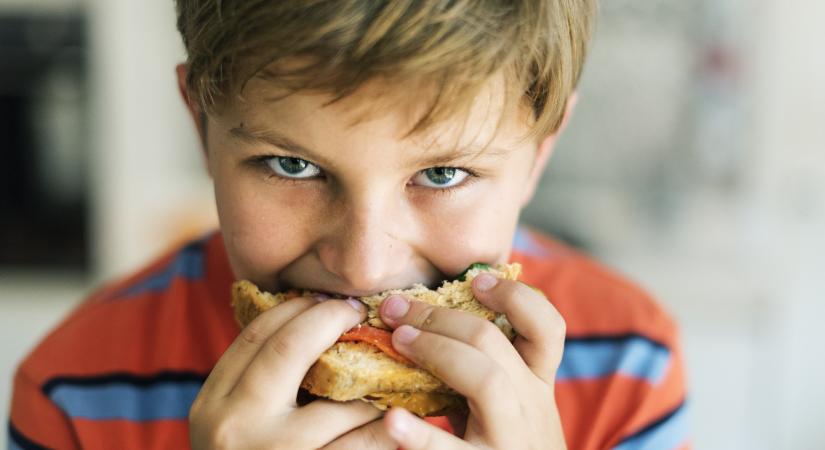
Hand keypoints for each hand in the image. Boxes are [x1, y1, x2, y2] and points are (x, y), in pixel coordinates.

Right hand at [189, 295, 397, 448]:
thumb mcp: (234, 425)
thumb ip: (259, 384)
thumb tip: (309, 320)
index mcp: (211, 408)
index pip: (254, 336)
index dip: (295, 309)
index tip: (324, 299)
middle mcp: (233, 430)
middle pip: (288, 350)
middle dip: (328, 322)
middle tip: (355, 313)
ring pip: (338, 405)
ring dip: (369, 386)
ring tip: (385, 372)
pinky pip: (363, 447)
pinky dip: (385, 431)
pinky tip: (396, 419)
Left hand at [377, 274, 566, 448]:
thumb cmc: (504, 448)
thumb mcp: (510, 409)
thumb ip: (485, 372)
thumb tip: (431, 318)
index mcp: (537, 387)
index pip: (548, 328)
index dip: (515, 296)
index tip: (477, 279)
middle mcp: (530, 408)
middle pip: (495, 344)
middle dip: (441, 316)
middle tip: (395, 307)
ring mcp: (509, 442)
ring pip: (487, 381)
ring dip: (436, 351)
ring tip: (398, 341)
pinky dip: (421, 437)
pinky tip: (392, 422)